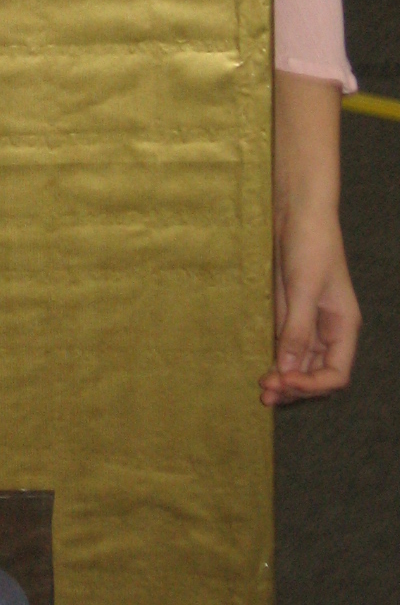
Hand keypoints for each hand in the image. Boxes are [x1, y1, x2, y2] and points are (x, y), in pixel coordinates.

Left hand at [261, 72, 359, 405]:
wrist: (298, 209)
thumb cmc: (311, 242)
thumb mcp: (303, 287)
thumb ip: (296, 329)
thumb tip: (287, 371)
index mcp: (343, 326)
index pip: (336, 374)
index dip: (312, 386)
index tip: (282, 383)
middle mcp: (329, 328)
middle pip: (316, 373)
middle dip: (294, 387)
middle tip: (264, 395)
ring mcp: (308, 319)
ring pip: (299, 362)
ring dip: (282, 377)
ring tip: (260, 389)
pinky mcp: (289, 308)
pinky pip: (284, 342)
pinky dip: (274, 357)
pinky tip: (260, 365)